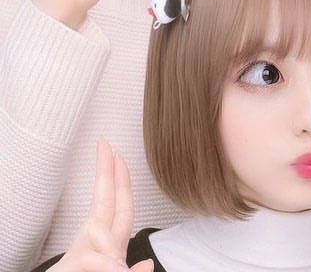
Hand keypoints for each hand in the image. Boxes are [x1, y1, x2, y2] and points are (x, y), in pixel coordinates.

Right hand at [49, 140, 151, 271]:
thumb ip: (130, 271)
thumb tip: (147, 265)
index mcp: (107, 243)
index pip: (119, 206)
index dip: (121, 179)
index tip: (118, 153)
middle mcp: (93, 245)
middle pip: (106, 204)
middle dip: (108, 174)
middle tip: (106, 144)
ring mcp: (80, 256)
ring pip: (98, 233)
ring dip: (109, 234)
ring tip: (108, 222)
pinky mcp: (69, 269)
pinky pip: (92, 262)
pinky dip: (106, 263)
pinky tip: (117, 268)